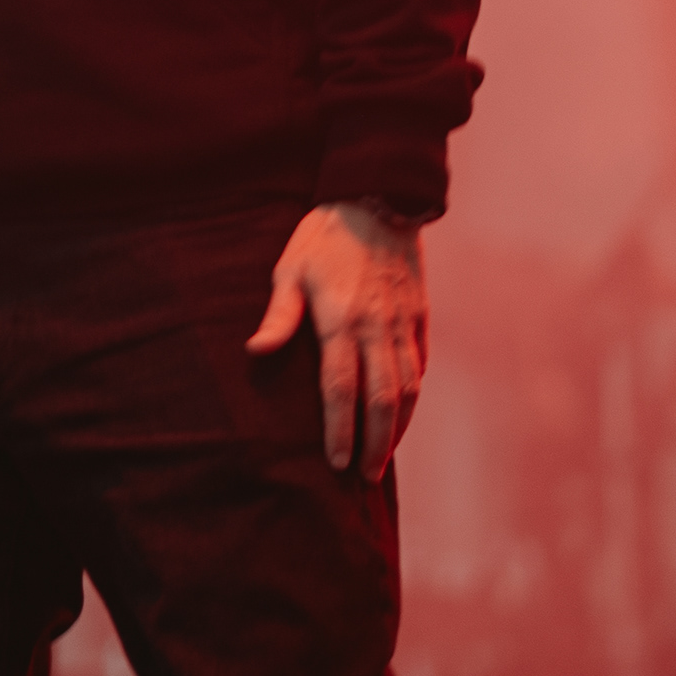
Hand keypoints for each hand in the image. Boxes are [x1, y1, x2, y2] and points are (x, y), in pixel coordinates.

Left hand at [246, 202, 428, 479]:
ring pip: (408, 388)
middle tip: (365, 477)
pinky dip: (412, 396)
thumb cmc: (322, 236)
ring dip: (397, 427)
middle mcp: (378, 328)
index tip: (337, 462)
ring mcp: (403, 323)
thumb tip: (255, 353)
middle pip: (383, 400)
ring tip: (384, 457)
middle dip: (376, 444)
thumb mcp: (289, 269)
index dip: (340, 429)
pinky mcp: (420, 316)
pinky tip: (401, 415)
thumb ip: (278, 316)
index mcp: (341, 320)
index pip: (341, 389)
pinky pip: (419, 365)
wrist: (377, 199)